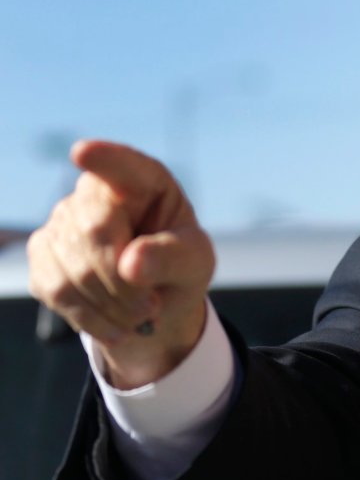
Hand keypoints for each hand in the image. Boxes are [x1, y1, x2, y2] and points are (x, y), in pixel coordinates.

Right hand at [28, 140, 214, 388]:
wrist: (154, 303)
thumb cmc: (180, 268)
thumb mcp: (195, 262)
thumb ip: (172, 257)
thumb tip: (132, 265)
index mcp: (143, 181)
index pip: (121, 165)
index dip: (103, 159)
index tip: (84, 154)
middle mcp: (96, 192)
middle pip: (93, 232)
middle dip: (125, 282)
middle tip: (152, 307)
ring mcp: (63, 220)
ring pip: (72, 268)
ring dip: (111, 305)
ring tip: (139, 317)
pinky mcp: (43, 254)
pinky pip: (56, 289)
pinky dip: (91, 317)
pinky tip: (115, 324)